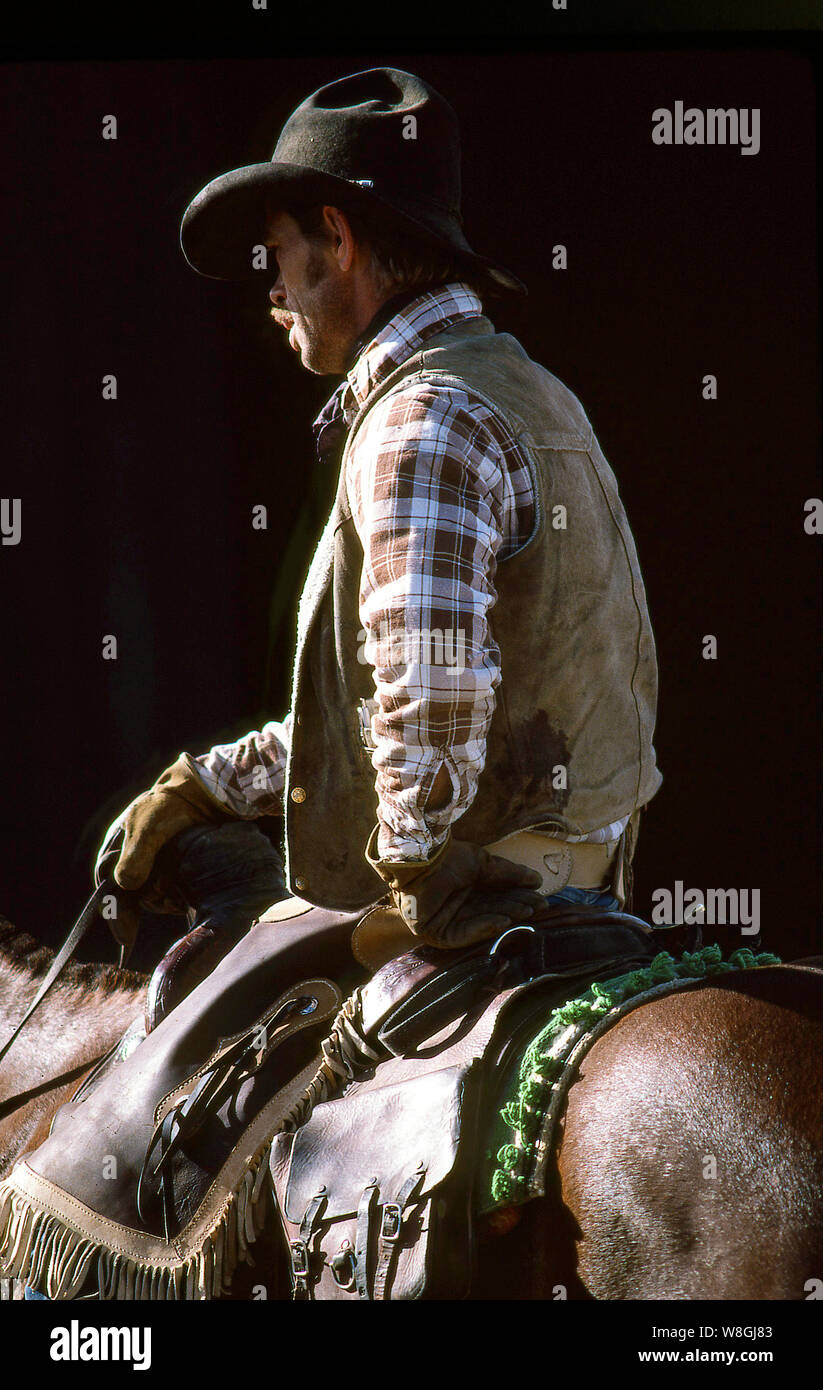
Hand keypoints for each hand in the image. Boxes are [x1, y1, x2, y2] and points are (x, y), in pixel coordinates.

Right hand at [100, 754, 232, 906]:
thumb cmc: (170, 807)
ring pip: (151, 897)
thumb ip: (136, 855)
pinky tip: (188, 896)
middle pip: (132, 896)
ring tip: (181, 894)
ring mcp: (154, 867)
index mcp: (116, 849)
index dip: (115, 912)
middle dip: (148, 901)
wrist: (204, 795)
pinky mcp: (175, 872)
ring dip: (165, 900)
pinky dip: (178, 898)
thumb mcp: (148, 827)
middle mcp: (132, 860)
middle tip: (167, 903)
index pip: (108, 887)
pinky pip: (171, 895)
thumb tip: (126, 885)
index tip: (126, 937)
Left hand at [365, 829, 545, 948]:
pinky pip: (461, 935)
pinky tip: (501, 921)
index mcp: (468, 890)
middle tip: (537, 908)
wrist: (422, 857)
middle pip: (492, 911)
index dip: (519, 898)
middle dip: (515, 909)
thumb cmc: (449, 857)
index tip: (541, 900)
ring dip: (504, 918)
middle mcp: (458, 906)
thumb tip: (537, 880)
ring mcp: (446, 921)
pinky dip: (481, 928)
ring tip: (525, 913)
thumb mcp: (484, 864)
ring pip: (480, 923)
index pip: (498, 898)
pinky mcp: (435, 933)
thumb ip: (509, 874)